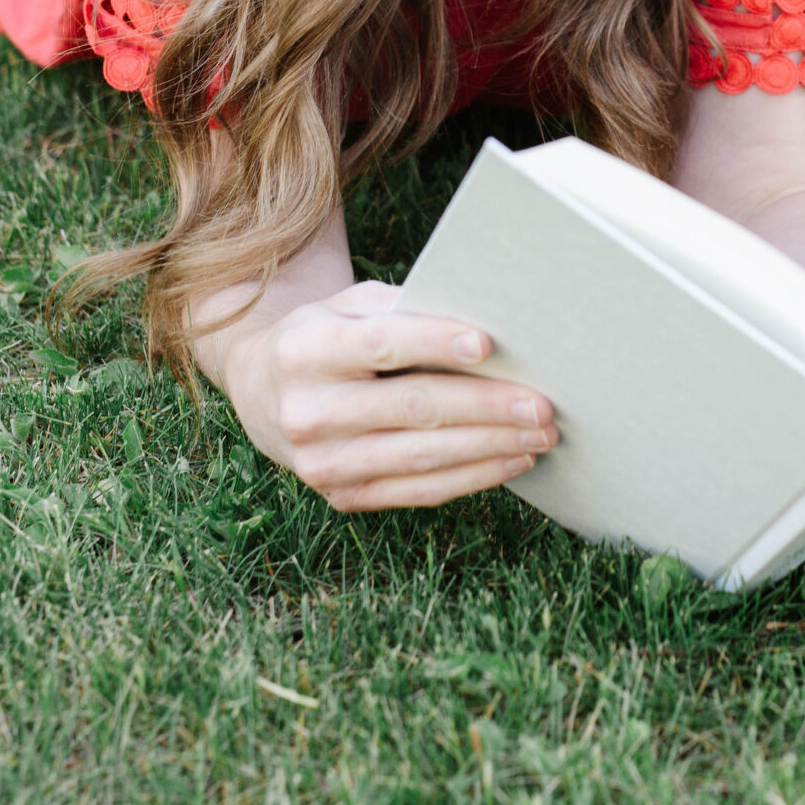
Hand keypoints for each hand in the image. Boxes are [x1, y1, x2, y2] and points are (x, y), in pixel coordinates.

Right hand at [221, 282, 558, 510]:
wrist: (261, 392)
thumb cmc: (329, 335)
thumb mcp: (351, 307)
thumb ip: (405, 310)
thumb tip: (490, 328)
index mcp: (306, 349)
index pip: (381, 345)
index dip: (434, 343)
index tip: (488, 344)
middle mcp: (308, 410)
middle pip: (412, 407)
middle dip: (485, 407)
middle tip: (543, 404)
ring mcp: (322, 462)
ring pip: (422, 457)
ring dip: (491, 448)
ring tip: (542, 436)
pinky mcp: (342, 497)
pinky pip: (418, 491)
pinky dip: (472, 477)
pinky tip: (511, 460)